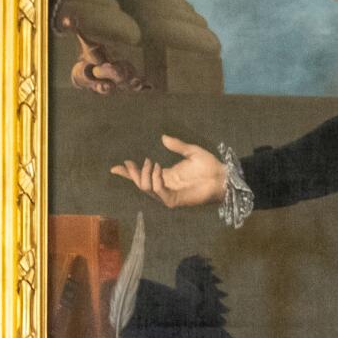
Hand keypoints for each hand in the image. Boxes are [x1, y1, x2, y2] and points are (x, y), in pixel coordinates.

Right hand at [110, 134, 225, 208]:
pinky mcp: (175, 200)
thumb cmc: (209, 166)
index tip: (115, 167)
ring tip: (153, 162)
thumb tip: (163, 137)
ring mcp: (169, 194)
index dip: (128, 173)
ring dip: (145, 174)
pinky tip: (159, 170)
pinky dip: (155, 181)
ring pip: (146, 188)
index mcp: (165, 176)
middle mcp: (164, 186)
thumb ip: (177, 145)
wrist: (222, 177)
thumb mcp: (191, 151)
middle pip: (139, 184)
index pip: (142, 177)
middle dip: (134, 173)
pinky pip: (158, 192)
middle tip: (140, 161)